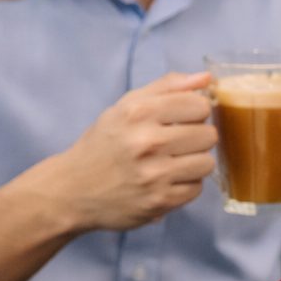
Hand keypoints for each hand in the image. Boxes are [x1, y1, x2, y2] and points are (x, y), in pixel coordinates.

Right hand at [46, 71, 217, 231]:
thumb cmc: (103, 143)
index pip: (200, 106)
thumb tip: (207, 78)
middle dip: (197, 137)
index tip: (182, 118)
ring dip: (194, 162)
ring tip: (173, 162)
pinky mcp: (159, 202)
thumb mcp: (126, 107)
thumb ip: (167, 87)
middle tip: (176, 143)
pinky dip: (186, 184)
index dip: (195, 112)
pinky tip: (166, 180)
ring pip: (207, 163)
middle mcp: (147, 143)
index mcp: (138, 113)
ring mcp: (154, 175)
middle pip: (209, 135)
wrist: (72, 190)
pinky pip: (197, 188)